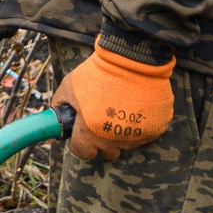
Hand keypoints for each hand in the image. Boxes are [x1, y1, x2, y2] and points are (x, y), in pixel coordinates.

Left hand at [53, 44, 175, 161]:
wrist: (132, 60)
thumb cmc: (98, 73)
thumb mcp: (69, 85)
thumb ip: (60, 103)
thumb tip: (57, 113)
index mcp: (90, 132)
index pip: (82, 153)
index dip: (81, 143)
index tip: (82, 134)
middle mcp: (114, 139)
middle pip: (107, 152)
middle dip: (102, 140)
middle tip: (102, 120)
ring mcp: (136, 136)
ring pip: (126, 144)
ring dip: (121, 132)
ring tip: (120, 108)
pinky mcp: (155, 130)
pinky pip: (144, 134)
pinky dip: (140, 125)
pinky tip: (136, 107)